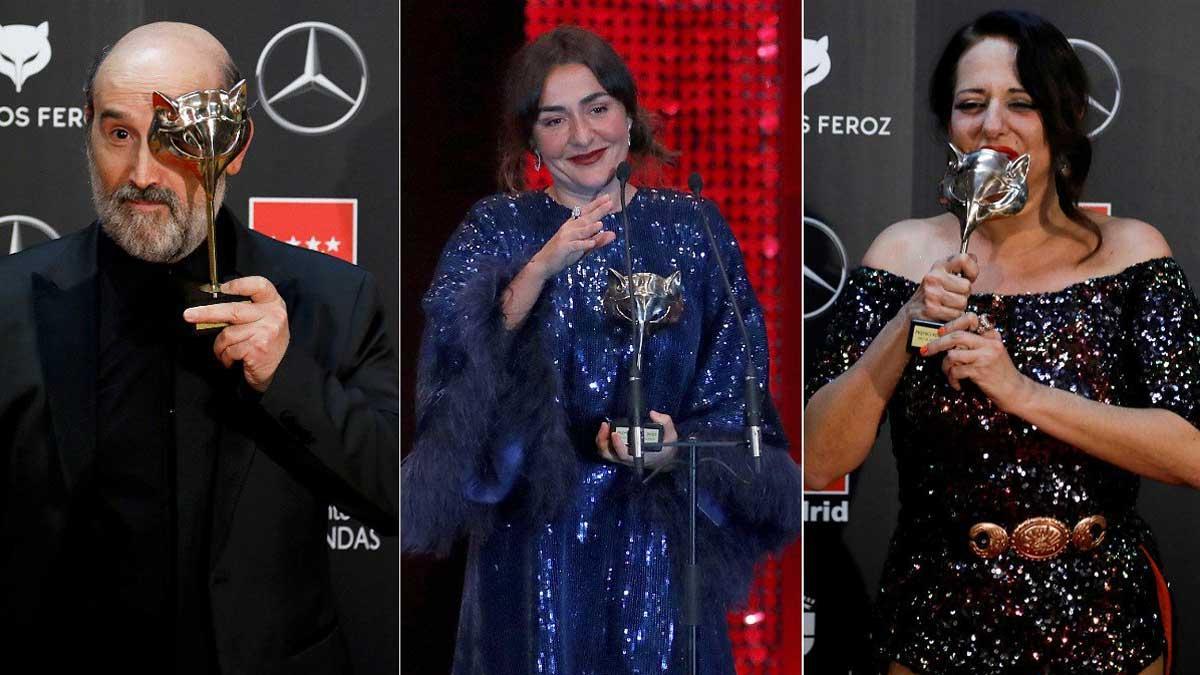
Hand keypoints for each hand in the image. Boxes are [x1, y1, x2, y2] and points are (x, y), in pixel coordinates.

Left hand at [183, 276, 289, 392]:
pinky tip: (232, 359)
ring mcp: (267, 332)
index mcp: (273, 303)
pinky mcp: (258, 348)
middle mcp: (273, 315)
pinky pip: (230, 349)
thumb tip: (212, 305)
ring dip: (220, 346)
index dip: (238, 285)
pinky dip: (225, 357)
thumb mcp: (262, 319)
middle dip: (207, 313)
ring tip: (224, 351)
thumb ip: (245, 308)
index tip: (220, 288)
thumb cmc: (265, 341)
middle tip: (189, 315)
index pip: (258, 285)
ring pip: (228, 334)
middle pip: (234, 310)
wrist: (279, 369)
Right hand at [527, 194, 615, 280]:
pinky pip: (575, 246)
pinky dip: (583, 244)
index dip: (597, 205)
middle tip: (609, 203)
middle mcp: (569, 228)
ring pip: (580, 231)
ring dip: (590, 228)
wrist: (544, 263)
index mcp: (573, 225)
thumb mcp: (583, 247)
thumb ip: (598, 240)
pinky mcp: (563, 248)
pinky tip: (591, 243)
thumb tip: (613, 234)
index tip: (608, 198)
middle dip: (598, 211)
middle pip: (585, 218)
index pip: (586, 212)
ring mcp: (565, 237)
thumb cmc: (563, 254)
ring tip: (600, 224)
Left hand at [595, 410, 678, 468]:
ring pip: (605, 452)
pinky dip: (603, 439)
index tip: (615, 433)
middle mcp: (628, 458)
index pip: (624, 455)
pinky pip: (606, 449)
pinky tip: (606, 428)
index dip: (617, 446)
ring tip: (604, 425)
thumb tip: (653, 414)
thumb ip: (665, 423)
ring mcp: (622, 457)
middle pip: (609, 454)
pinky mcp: (619, 453)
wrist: (664, 457)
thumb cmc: (666, 447)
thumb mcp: (670, 435)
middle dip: (603, 441)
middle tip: (605, 425)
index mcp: (640, 456)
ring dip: (601, 439)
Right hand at [903, 253, 978, 323]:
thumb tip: (973, 258)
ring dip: (958, 307)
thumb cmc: (930, 295)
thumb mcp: (941, 276)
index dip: (972, 270)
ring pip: (963, 302)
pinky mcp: (931, 309)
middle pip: (967, 286)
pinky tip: (943, 313)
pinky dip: (952, 317)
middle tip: (952, 296)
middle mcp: (934, 277)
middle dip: (963, 294)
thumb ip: (958, 267)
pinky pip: (956, 314)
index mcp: (938, 266)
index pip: (964, 259)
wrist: (911, 313)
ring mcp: (932, 293)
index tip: (969, 277)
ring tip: (947, 305)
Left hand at [922, 311, 1030, 410]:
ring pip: (952, 355)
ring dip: (945, 366)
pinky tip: (957, 384)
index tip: (940, 331)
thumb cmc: (999, 372)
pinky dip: (952, 379)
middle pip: (956, 336)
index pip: (971, 318)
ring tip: (950, 374)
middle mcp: (990, 343)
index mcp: (992, 335)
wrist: (1015, 391)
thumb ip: (975, 343)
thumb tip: (947, 338)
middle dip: (936, 344)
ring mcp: (986, 357)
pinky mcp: (981, 371)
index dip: (952, 323)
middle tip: (925, 350)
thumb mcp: (991, 352)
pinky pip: (956, 371)